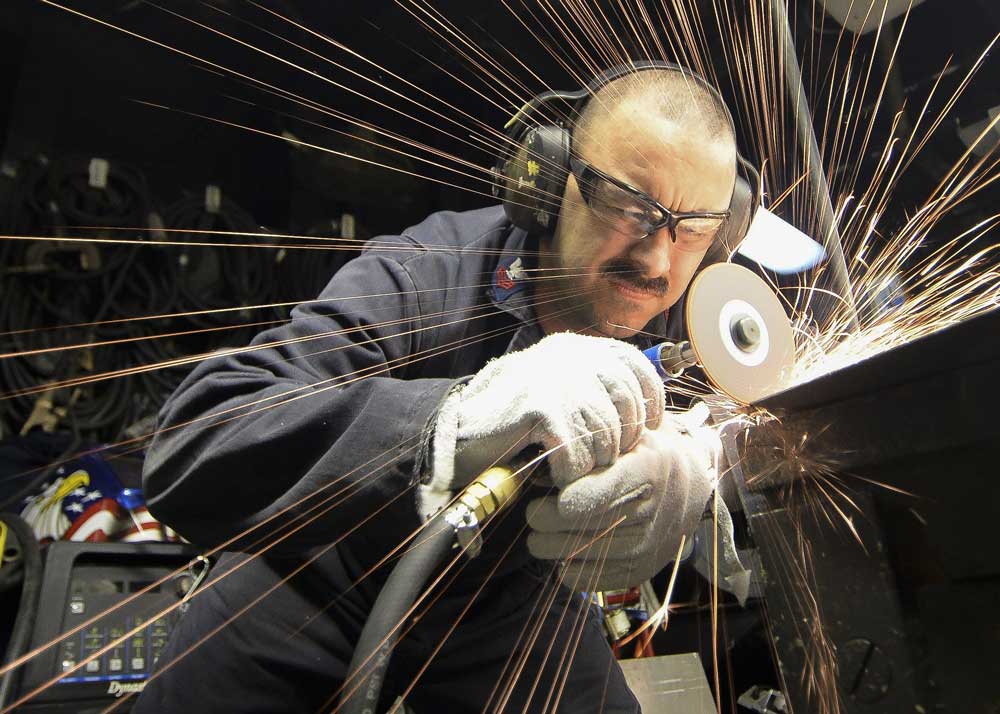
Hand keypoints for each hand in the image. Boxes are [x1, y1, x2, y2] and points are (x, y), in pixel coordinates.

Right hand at [419, 332, 663, 518]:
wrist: (458, 433)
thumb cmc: (514, 420)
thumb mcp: (561, 392)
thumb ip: (598, 389)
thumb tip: (651, 409)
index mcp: (577, 347)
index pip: (636, 366)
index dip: (649, 401)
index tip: (648, 428)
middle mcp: (569, 356)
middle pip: (626, 404)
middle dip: (621, 441)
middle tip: (598, 460)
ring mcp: (554, 380)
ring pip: (605, 434)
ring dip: (591, 462)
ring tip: (570, 469)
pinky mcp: (541, 407)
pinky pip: (578, 453)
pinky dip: (569, 473)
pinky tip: (553, 474)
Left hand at [525, 408, 718, 590]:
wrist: (690, 486)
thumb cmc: (645, 452)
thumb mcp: (627, 432)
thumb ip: (591, 441)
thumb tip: (546, 458)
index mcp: (647, 470)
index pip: (590, 497)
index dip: (562, 498)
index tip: (548, 489)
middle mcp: (649, 513)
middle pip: (576, 527)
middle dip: (544, 519)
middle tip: (533, 510)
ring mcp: (645, 547)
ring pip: (575, 555)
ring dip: (547, 544)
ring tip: (540, 530)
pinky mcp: (637, 573)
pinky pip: (585, 578)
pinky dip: (565, 566)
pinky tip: (564, 547)